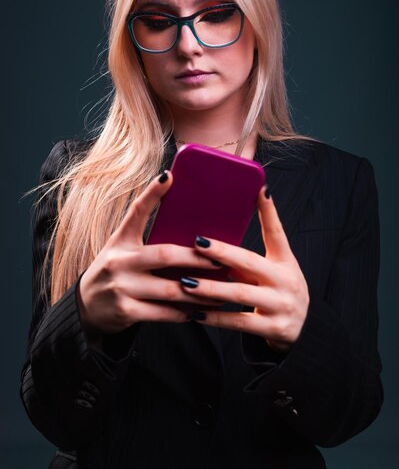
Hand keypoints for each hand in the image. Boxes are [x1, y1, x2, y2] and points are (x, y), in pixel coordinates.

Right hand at [78, 171, 221, 336]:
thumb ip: (146, 235)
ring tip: (221, 290)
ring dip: (199, 291)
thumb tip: (184, 221)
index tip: (169, 175)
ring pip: (169, 289)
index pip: (136, 212)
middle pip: (164, 255)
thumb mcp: (123, 247)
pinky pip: (162, 312)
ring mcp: (121, 287)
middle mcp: (119, 261)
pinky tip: (201, 311)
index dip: (152, 193)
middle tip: (221, 259)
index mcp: (120, 240)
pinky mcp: (125, 312)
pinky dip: (184, 313)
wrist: (86, 307)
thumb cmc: (116, 271)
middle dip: (197, 258)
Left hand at [180, 187, 309, 351]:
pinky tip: (195, 313)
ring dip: (210, 288)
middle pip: (250, 262)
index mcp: (285, 261)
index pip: (277, 232)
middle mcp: (287, 280)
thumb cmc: (278, 290)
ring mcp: (282, 305)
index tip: (260, 189)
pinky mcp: (274, 329)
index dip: (269, 211)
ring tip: (186, 282)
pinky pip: (239, 322)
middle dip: (222, 252)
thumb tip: (213, 238)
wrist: (301, 330)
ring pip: (240, 294)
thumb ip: (251, 255)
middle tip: (197, 243)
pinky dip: (215, 318)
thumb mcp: (275, 268)